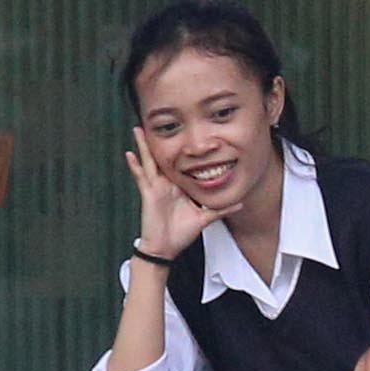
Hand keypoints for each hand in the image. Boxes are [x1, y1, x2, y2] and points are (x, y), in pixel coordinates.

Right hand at [127, 127, 212, 265]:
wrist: (165, 248)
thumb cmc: (180, 233)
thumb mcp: (204, 218)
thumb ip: (220, 210)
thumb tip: (239, 204)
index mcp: (178, 187)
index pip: (179, 165)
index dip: (180, 152)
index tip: (183, 135)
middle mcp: (166, 184)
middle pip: (162, 158)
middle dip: (158, 142)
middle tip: (154, 122)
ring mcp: (156, 187)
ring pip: (149, 162)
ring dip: (143, 146)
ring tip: (138, 129)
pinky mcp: (149, 194)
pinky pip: (141, 177)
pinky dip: (135, 166)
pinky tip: (129, 154)